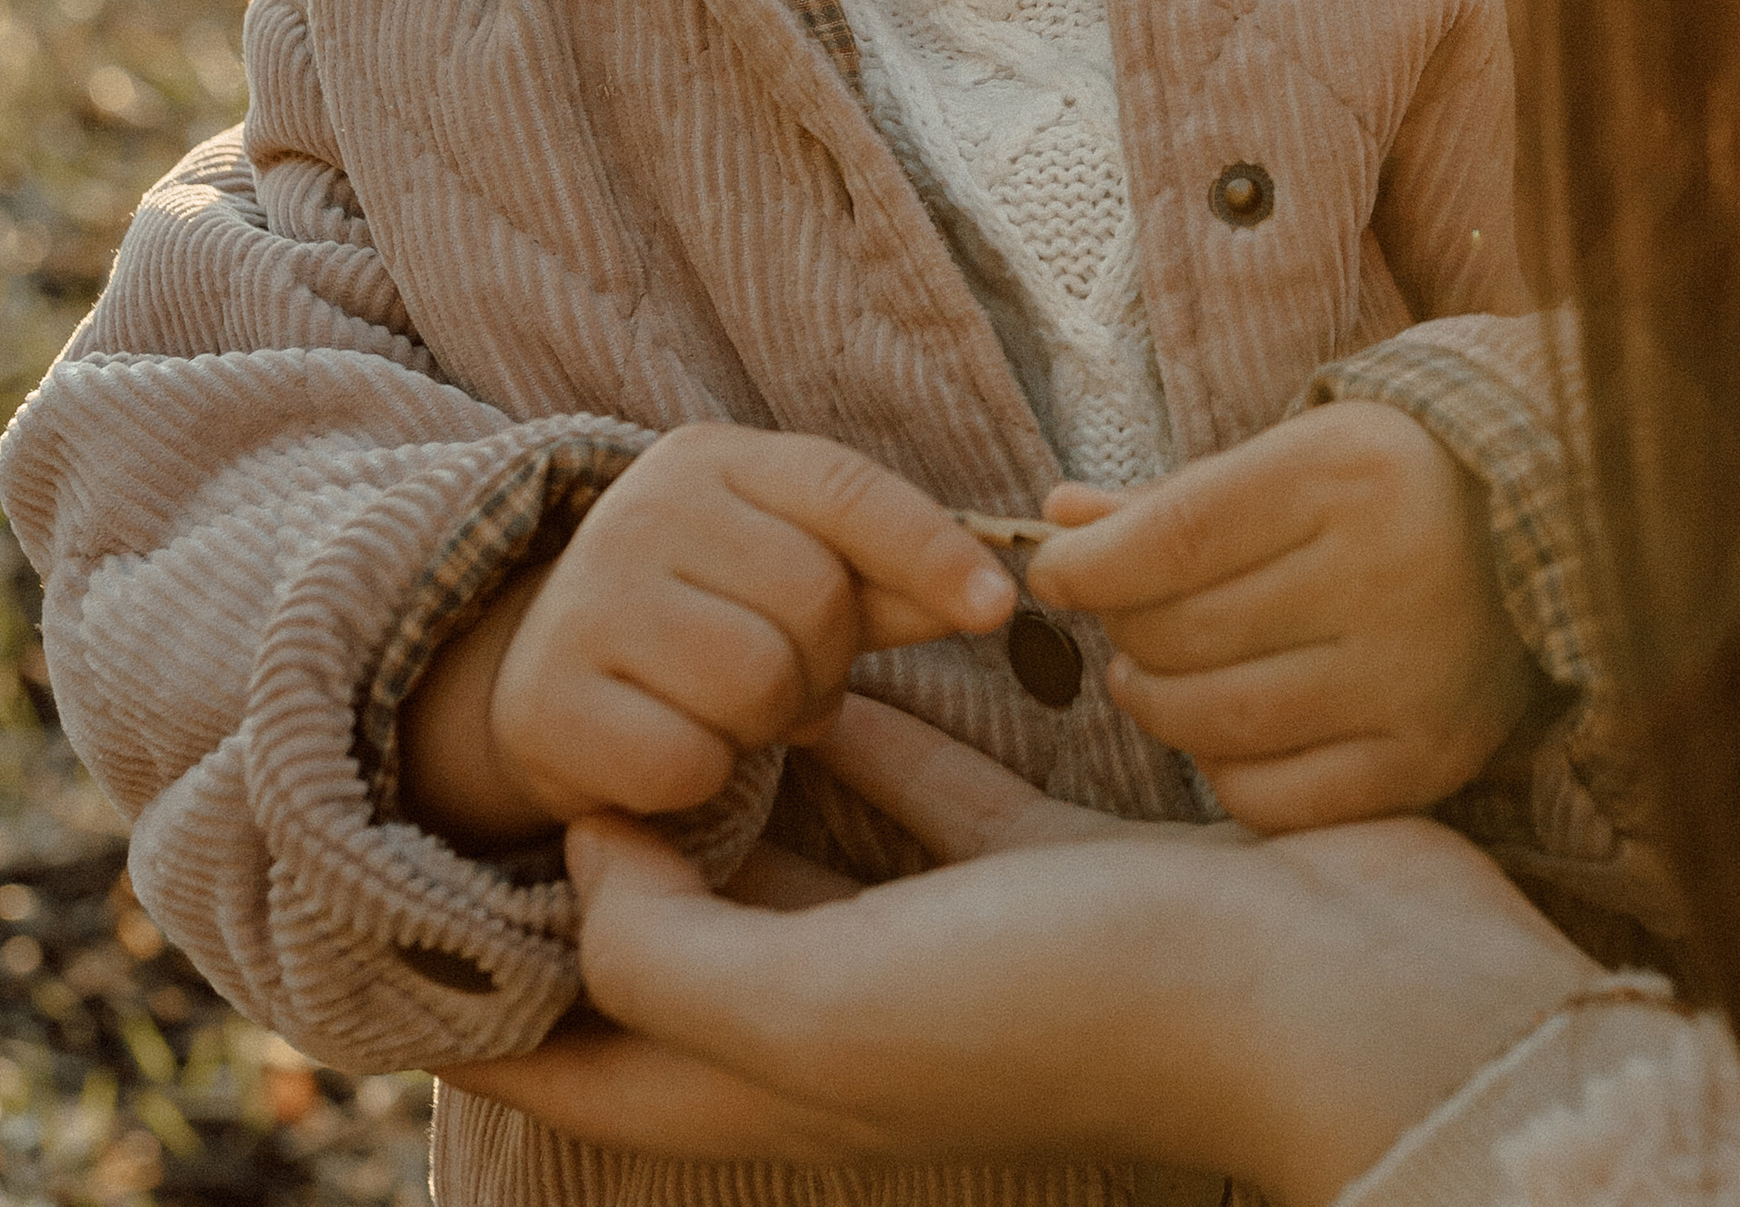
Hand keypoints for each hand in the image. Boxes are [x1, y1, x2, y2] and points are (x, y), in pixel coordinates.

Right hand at [398, 428, 1016, 846]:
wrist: (539, 671)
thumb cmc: (700, 614)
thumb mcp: (789, 565)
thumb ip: (889, 576)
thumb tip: (994, 592)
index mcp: (713, 460)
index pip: (846, 490)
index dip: (932, 551)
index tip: (997, 609)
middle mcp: (641, 511)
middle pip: (813, 601)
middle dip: (825, 664)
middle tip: (788, 680)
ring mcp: (585, 602)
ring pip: (755, 683)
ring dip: (765, 725)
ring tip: (731, 711)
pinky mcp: (548, 703)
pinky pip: (687, 761)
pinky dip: (702, 777)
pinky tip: (672, 751)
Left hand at [447, 695, 1595, 1206]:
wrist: (1330, 984)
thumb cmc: (1085, 1004)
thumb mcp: (839, 1005)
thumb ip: (681, 951)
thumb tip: (590, 861)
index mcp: (795, 1079)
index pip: (597, 1073)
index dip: (496, 1019)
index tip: (409, 925)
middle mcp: (863, 1022)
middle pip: (683, 970)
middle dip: (598, 896)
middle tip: (516, 776)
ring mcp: (960, 941)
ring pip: (804, 868)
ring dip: (733, 795)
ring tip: (655, 697)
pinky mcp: (1048, 860)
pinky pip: (926, 787)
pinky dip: (870, 729)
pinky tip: (827, 661)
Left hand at [1026, 400, 1542, 826]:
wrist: (1546, 529)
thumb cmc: (1388, 483)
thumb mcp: (1289, 456)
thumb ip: (1172, 498)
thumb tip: (1055, 525)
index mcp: (1343, 473)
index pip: (1172, 538)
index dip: (1088, 567)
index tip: (1052, 572)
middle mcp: (1383, 575)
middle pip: (1185, 631)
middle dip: (1123, 630)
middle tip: (1120, 621)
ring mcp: (1410, 678)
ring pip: (1218, 720)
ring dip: (1156, 702)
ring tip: (1153, 674)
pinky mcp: (1429, 759)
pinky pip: (1279, 797)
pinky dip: (1223, 771)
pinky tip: (1220, 732)